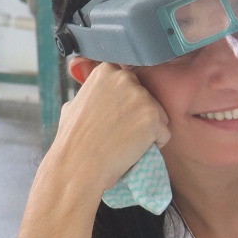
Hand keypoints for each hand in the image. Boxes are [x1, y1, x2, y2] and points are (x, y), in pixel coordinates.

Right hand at [48, 61, 170, 194]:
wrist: (78, 166)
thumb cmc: (73, 140)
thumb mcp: (74, 104)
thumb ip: (91, 93)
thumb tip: (93, 91)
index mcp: (106, 70)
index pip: (131, 84)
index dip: (125, 104)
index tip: (112, 118)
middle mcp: (125, 78)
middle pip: (147, 98)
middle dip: (138, 116)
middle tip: (118, 133)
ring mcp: (141, 96)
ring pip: (159, 116)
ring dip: (148, 131)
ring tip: (123, 141)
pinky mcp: (153, 117)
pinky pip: (164, 134)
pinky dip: (154, 145)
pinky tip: (133, 150)